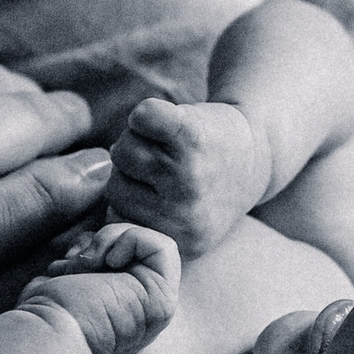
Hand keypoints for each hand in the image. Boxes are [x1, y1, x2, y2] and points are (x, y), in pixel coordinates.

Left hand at [18, 222, 180, 353]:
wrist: (47, 332)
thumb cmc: (46, 311)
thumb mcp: (67, 276)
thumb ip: (88, 259)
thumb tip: (95, 234)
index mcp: (121, 306)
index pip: (125, 253)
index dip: (98, 243)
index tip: (70, 261)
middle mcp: (143, 309)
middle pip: (137, 246)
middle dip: (102, 240)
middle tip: (77, 263)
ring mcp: (157, 307)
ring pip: (151, 243)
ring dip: (111, 240)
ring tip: (88, 265)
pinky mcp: (162, 300)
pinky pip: (163, 246)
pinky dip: (130, 240)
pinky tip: (106, 263)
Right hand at [107, 97, 266, 257]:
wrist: (261, 153)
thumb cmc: (206, 187)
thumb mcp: (175, 224)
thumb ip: (135, 227)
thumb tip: (92, 228)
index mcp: (176, 241)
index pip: (114, 214)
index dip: (131, 195)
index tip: (160, 189)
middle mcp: (183, 214)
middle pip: (115, 182)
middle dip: (133, 169)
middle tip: (168, 164)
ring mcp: (188, 174)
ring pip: (123, 150)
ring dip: (139, 141)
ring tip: (171, 146)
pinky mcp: (193, 135)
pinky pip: (142, 117)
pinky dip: (148, 112)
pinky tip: (170, 121)